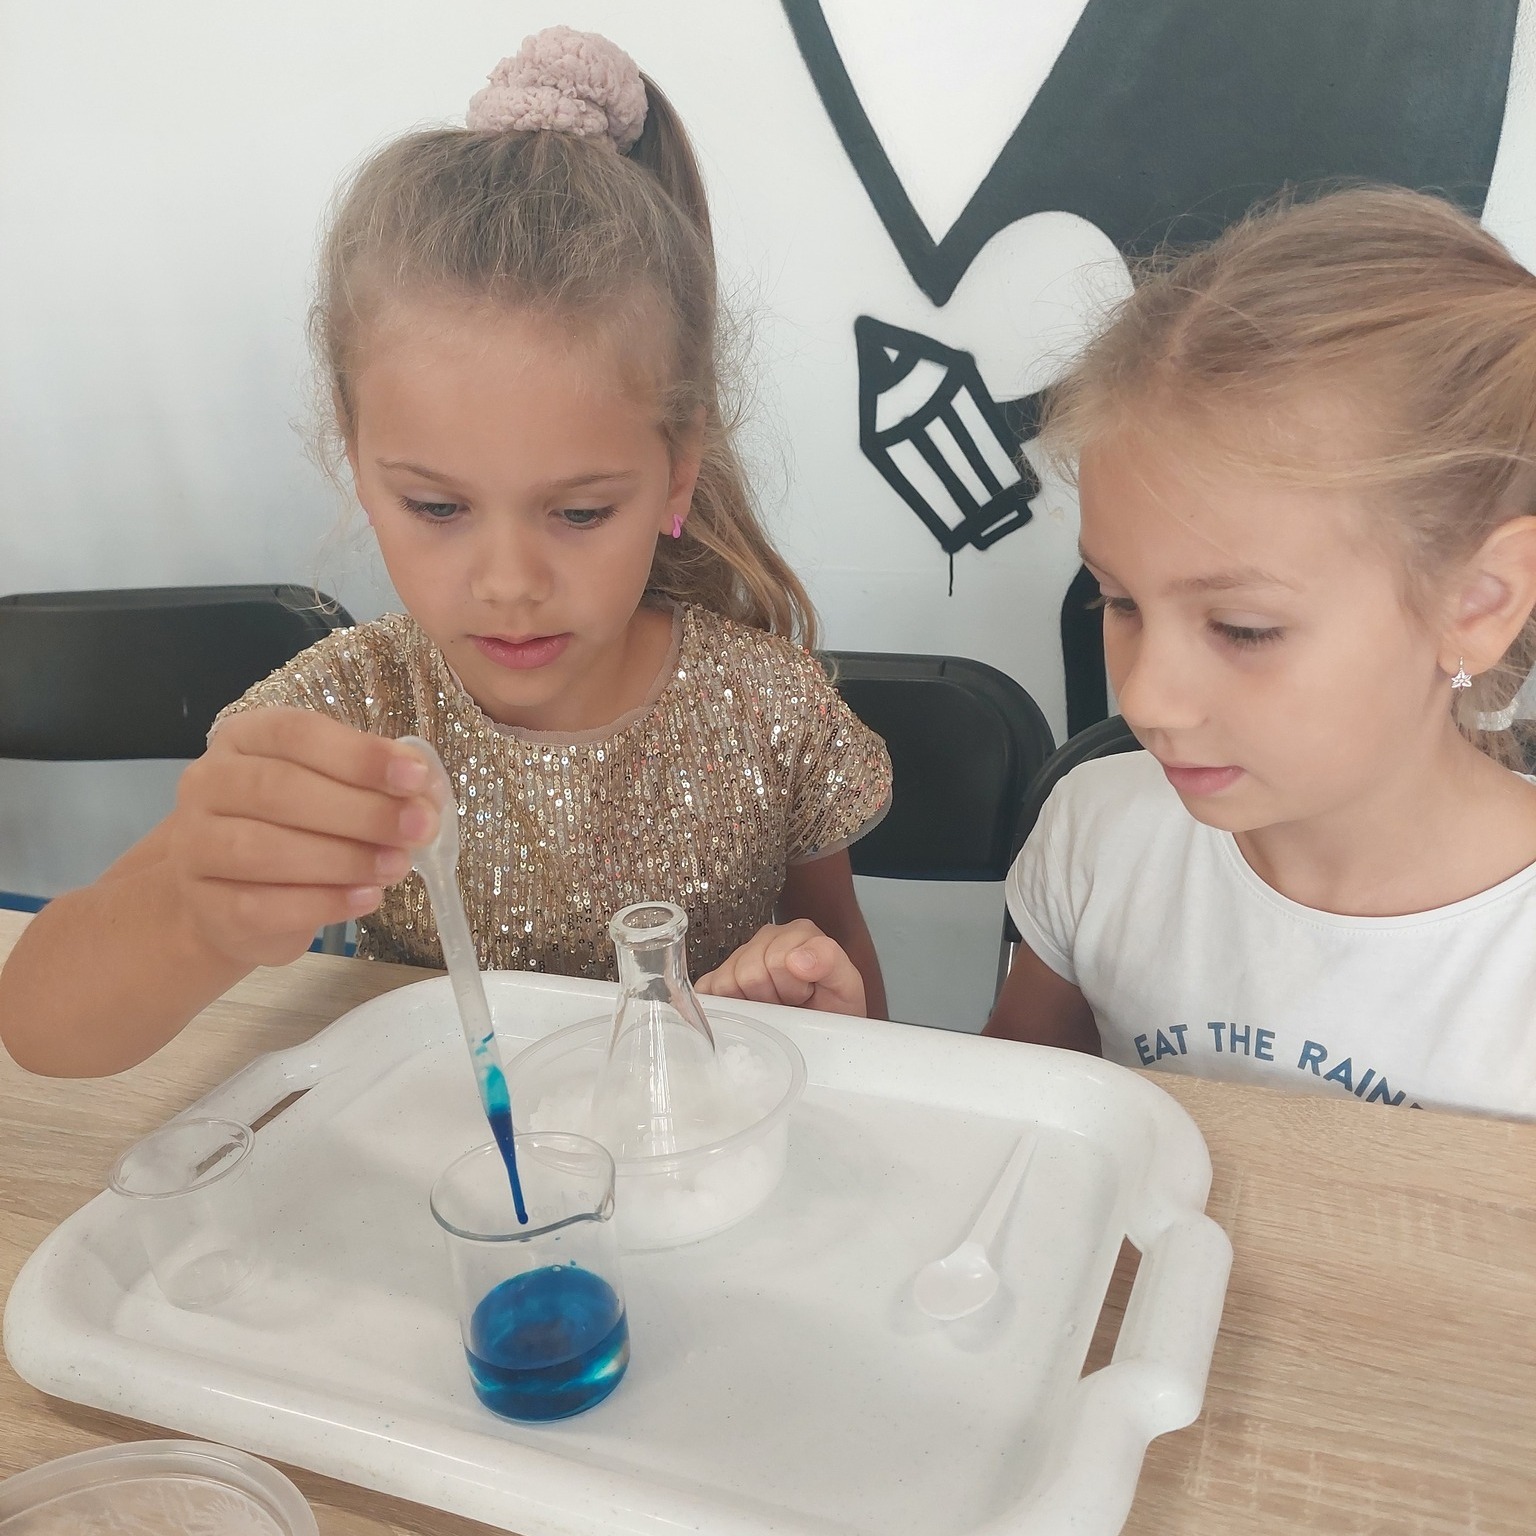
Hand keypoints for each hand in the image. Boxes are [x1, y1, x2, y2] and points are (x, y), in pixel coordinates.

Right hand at [167, 709, 440, 968]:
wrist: (233, 896)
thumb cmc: (295, 827)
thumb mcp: (335, 790)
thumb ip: (375, 784)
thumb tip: (426, 791)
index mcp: (245, 738)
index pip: (297, 733)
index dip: (360, 755)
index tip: (415, 777)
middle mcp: (209, 783)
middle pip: (281, 789)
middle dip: (361, 811)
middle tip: (419, 828)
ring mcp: (195, 846)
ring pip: (267, 850)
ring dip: (345, 859)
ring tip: (396, 865)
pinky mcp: (205, 905)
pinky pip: (262, 906)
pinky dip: (323, 904)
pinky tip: (365, 898)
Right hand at [695, 919, 867, 1016]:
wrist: (824, 1032)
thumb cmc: (833, 1009)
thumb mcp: (845, 986)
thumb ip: (830, 961)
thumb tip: (798, 957)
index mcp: (798, 933)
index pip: (776, 957)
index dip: (792, 986)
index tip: (806, 996)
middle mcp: (766, 940)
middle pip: (749, 971)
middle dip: (772, 996)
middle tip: (789, 1005)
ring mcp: (740, 959)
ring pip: (726, 984)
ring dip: (750, 1005)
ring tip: (772, 1008)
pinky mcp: (718, 982)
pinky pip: (707, 992)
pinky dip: (722, 1008)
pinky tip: (747, 1012)